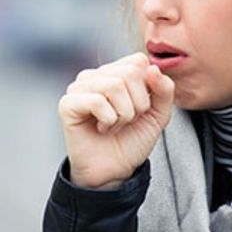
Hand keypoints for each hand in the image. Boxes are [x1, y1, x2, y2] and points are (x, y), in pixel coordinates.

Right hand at [57, 52, 174, 188]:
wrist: (115, 170)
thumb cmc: (132, 140)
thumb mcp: (158, 114)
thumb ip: (164, 89)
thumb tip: (153, 68)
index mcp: (116, 72)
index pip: (138, 61)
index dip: (148, 87)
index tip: (141, 108)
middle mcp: (96, 75)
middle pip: (129, 73)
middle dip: (138, 104)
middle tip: (128, 120)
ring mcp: (79, 88)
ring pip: (114, 85)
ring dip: (123, 114)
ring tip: (115, 125)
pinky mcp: (68, 104)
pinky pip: (96, 100)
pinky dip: (108, 119)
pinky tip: (102, 128)